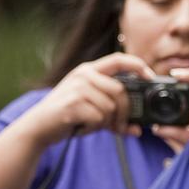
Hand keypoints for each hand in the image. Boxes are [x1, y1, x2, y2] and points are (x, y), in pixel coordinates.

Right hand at [20, 53, 155, 146]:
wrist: (38, 127)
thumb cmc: (66, 116)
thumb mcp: (89, 106)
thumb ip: (113, 112)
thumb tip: (138, 129)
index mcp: (88, 70)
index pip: (119, 59)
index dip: (138, 66)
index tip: (150, 78)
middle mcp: (84, 76)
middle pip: (120, 91)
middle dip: (125, 112)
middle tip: (121, 127)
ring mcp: (78, 89)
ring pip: (110, 107)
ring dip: (106, 123)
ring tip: (91, 125)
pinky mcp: (73, 104)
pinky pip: (98, 118)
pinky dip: (94, 128)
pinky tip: (82, 127)